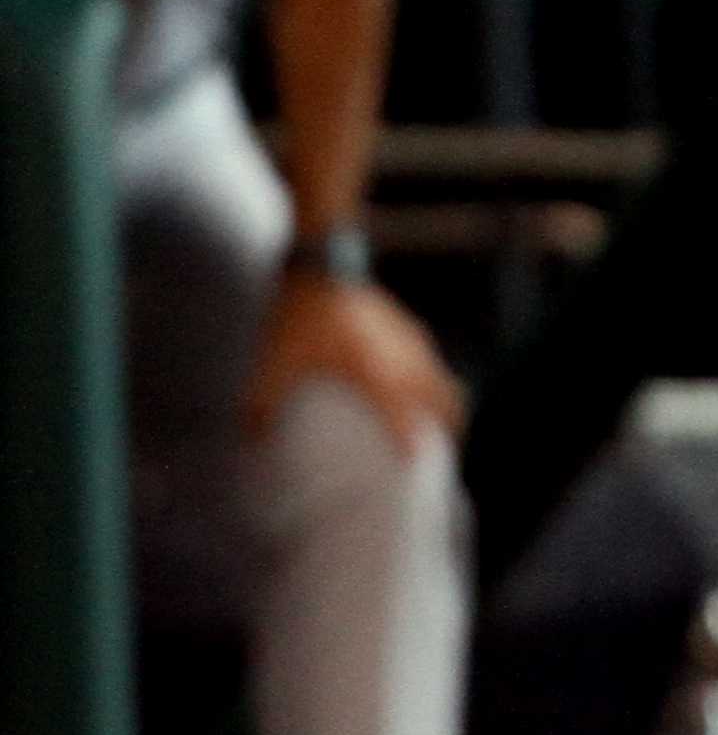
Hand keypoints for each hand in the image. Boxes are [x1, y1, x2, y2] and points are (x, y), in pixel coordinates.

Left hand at [251, 268, 463, 453]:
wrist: (322, 265)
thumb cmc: (300, 318)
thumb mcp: (274, 364)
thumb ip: (262, 405)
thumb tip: (251, 439)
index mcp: (375, 375)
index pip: (405, 418)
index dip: (412, 446)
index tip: (415, 469)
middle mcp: (404, 361)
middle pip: (445, 401)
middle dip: (449, 429)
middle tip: (442, 453)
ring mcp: (412, 342)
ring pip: (443, 381)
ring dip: (444, 406)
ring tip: (435, 426)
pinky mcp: (410, 328)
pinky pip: (432, 363)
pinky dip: (432, 383)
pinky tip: (413, 388)